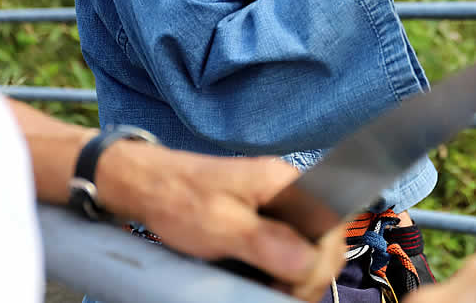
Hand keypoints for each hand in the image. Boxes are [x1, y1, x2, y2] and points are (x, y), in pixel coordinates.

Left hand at [97, 143, 344, 300]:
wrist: (145, 187)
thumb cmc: (180, 202)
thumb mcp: (221, 226)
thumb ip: (268, 242)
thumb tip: (311, 265)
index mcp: (286, 183)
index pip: (331, 225)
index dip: (321, 263)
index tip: (293, 291)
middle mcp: (289, 191)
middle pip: (322, 238)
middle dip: (308, 274)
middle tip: (279, 297)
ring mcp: (277, 204)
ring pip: (306, 246)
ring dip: (295, 275)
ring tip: (270, 292)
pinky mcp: (263, 218)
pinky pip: (287, 246)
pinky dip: (280, 268)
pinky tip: (263, 281)